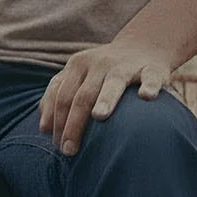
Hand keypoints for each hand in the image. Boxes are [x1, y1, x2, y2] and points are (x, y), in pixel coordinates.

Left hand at [37, 39, 175, 155]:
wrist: (142, 47)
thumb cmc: (103, 72)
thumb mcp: (78, 76)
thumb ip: (58, 97)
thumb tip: (44, 129)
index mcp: (77, 65)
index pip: (62, 96)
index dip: (57, 121)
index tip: (56, 144)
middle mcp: (99, 63)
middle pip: (82, 95)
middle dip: (74, 124)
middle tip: (69, 150)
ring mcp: (125, 65)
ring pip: (113, 83)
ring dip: (105, 99)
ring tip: (99, 116)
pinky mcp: (152, 69)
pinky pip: (150, 78)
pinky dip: (149, 86)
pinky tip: (146, 97)